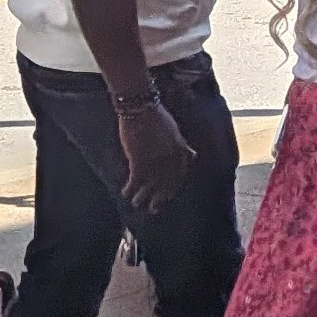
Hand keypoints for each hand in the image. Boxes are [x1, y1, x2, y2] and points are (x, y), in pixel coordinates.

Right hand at [116, 93, 196, 211]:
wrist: (140, 107)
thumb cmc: (156, 115)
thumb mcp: (175, 131)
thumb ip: (182, 147)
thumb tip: (191, 156)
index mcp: (181, 153)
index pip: (179, 177)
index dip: (172, 189)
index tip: (167, 196)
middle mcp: (171, 162)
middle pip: (165, 186)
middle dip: (159, 199)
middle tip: (154, 209)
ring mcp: (155, 164)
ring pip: (148, 187)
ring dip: (142, 197)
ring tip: (136, 203)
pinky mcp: (139, 163)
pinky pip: (134, 182)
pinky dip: (129, 189)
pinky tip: (124, 193)